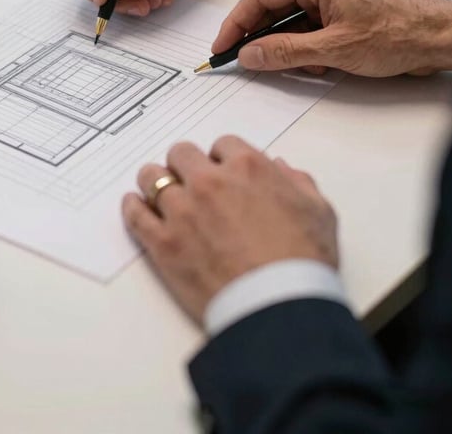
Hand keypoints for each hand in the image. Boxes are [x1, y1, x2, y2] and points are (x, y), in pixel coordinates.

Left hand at [122, 138, 337, 323]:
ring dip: (155, 181)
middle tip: (189, 181)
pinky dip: (133, 207)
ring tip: (159, 192)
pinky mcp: (162, 242)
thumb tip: (280, 167)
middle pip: (181, 154)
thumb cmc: (303, 262)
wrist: (279, 306)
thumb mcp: (318, 212)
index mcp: (247, 168)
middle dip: (186, 165)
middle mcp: (209, 182)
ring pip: (152, 177)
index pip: (222, 144)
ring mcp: (182, 211)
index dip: (221, 159)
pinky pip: (135, 213)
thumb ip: (298, 182)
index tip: (221, 172)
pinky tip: (136, 206)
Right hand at [213, 0, 451, 76]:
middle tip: (248, 61)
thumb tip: (248, 54)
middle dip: (263, 37)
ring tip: (307, 66)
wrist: (442, 35)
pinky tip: (322, 61)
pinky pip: (311, 20)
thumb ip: (283, 52)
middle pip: (273, 6)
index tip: (222, 48)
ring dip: (290, 44)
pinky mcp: (343, 1)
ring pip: (292, 16)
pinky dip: (308, 43)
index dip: (235, 24)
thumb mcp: (333, 50)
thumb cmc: (397, 34)